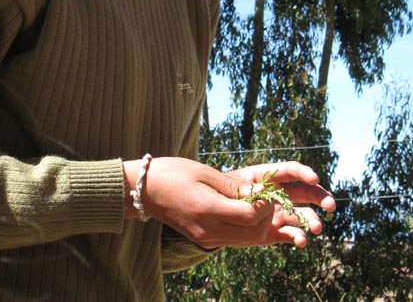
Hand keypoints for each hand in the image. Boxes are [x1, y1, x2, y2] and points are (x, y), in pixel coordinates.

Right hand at [123, 157, 334, 249]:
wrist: (144, 191)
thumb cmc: (172, 173)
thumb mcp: (204, 172)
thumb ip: (233, 186)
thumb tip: (261, 192)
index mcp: (208, 211)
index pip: (252, 217)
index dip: (267, 203)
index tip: (267, 187)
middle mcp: (209, 231)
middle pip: (255, 234)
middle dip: (268, 216)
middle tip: (266, 195)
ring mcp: (206, 238)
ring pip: (248, 241)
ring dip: (260, 224)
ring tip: (258, 201)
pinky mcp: (205, 239)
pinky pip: (235, 239)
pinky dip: (247, 227)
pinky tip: (246, 210)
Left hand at [226, 161, 335, 247]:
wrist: (209, 215)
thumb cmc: (218, 193)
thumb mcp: (226, 185)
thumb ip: (242, 188)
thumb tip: (261, 193)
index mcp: (266, 177)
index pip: (289, 171)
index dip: (303, 173)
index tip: (315, 178)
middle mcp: (276, 194)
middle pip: (303, 192)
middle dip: (319, 196)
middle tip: (331, 205)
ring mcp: (276, 213)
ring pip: (300, 214)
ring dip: (312, 220)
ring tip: (317, 229)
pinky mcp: (273, 231)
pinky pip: (290, 234)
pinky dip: (298, 237)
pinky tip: (302, 241)